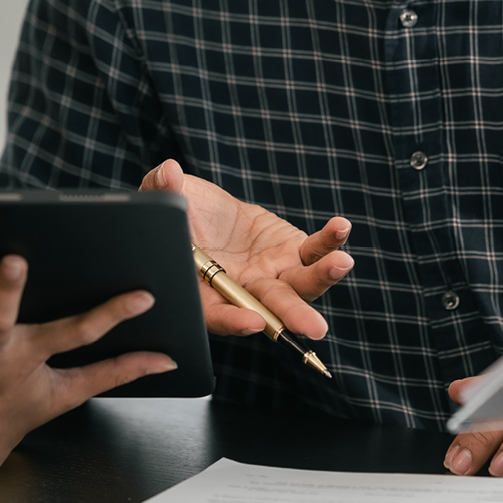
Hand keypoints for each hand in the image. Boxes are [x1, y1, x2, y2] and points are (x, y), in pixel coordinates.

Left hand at [0, 256, 174, 483]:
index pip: (83, 332)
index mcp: (32, 357)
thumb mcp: (66, 396)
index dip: (114, 314)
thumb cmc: (12, 413)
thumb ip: (115, 372)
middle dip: (9, 290)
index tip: (143, 295)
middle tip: (16, 262)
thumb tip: (164, 359)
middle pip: (3, 317)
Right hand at [141, 160, 352, 339]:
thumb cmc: (177, 214)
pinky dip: (328, 242)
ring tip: (341, 264)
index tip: (253, 323)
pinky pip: (312, 251)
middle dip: (291, 316)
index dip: (233, 321)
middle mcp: (242, 291)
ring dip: (321, 277)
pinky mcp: (291, 252)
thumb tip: (168, 174)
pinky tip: (340, 228)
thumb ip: (161, 191)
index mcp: (204, 291)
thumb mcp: (161, 199)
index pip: (217, 314)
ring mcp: (271, 274)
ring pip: (298, 284)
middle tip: (314, 328)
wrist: (206, 210)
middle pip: (267, 309)